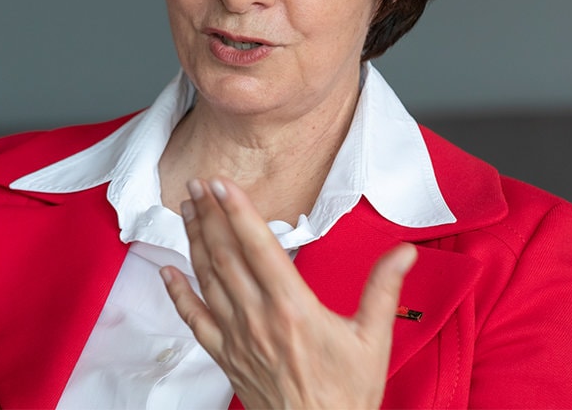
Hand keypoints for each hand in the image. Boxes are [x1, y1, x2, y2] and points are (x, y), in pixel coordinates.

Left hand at [161, 178, 416, 409]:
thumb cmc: (346, 396)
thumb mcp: (372, 338)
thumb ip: (383, 289)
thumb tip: (404, 252)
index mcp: (293, 307)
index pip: (258, 246)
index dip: (237, 211)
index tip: (221, 183)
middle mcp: (258, 318)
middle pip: (225, 254)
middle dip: (209, 214)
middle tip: (197, 182)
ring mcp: (236, 337)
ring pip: (207, 278)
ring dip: (194, 240)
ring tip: (187, 208)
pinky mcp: (225, 356)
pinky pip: (194, 319)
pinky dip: (178, 293)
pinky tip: (167, 271)